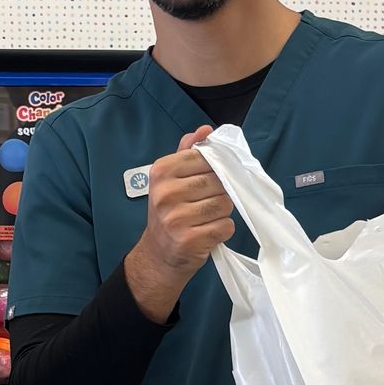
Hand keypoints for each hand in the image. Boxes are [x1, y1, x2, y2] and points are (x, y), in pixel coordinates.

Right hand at [124, 127, 236, 322]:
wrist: (158, 254)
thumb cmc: (169, 212)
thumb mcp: (171, 179)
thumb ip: (188, 152)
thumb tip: (206, 130)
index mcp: (161, 172)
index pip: (206, 158)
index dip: (214, 169)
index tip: (207, 180)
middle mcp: (166, 194)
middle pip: (218, 182)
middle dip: (219, 192)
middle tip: (205, 203)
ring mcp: (177, 218)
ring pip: (225, 204)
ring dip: (222, 212)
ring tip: (206, 218)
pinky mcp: (190, 240)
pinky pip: (226, 226)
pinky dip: (223, 229)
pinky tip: (208, 232)